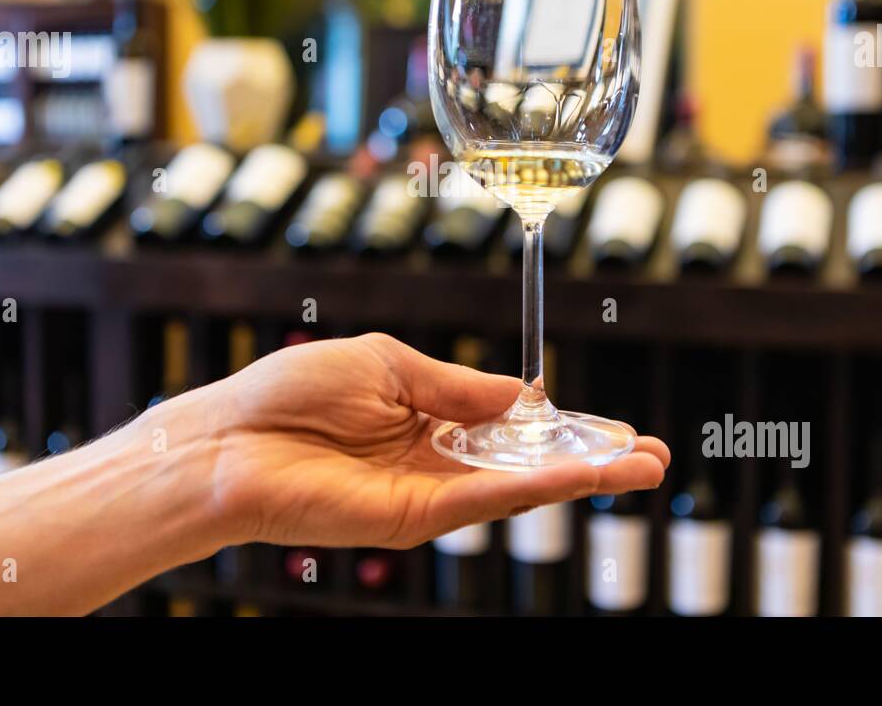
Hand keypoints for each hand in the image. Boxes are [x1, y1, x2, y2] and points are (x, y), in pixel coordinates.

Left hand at [157, 333, 668, 549]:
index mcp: (428, 416)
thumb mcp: (388, 363)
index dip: (563, 424)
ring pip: (520, 485)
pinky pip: (486, 499)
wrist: (229, 441)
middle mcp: (436, 459)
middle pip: (529, 462)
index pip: (512, 425)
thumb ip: (459, 385)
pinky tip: (582, 475)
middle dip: (592, 459)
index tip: (611, 423)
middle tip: (652, 456)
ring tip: (641, 467)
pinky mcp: (413, 517)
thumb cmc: (291, 393)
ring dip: (584, 476)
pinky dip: (537, 487)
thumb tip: (526, 393)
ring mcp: (429, 492)